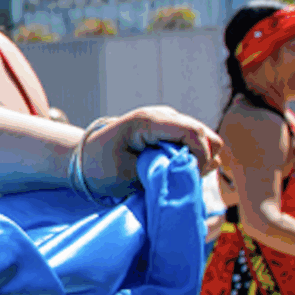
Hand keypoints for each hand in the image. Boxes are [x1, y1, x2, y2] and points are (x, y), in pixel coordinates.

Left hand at [81, 106, 224, 196]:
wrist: (87, 158)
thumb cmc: (101, 166)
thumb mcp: (127, 173)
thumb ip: (161, 172)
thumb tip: (196, 170)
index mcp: (148, 121)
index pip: (193, 133)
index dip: (200, 157)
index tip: (189, 178)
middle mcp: (164, 116)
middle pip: (207, 136)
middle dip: (203, 161)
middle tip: (181, 179)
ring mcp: (171, 123)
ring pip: (207, 141)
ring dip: (199, 161)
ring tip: (174, 175)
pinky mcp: (173, 133)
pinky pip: (198, 146)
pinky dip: (193, 160)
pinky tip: (173, 170)